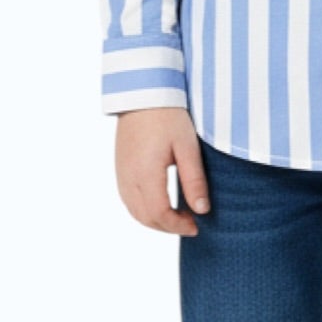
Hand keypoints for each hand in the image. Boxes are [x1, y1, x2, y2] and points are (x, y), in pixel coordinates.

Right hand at [114, 107, 211, 235]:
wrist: (144, 94)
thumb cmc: (168, 116)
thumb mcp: (187, 147)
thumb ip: (194, 180)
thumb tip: (201, 210)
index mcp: (146, 173)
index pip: (159, 213)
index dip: (178, 226)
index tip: (196, 226)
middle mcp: (128, 177)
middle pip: (145, 217)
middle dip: (168, 227)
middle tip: (190, 224)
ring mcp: (121, 173)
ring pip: (134, 211)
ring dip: (155, 220)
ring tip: (178, 216)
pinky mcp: (120, 168)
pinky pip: (128, 200)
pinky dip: (144, 210)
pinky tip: (161, 204)